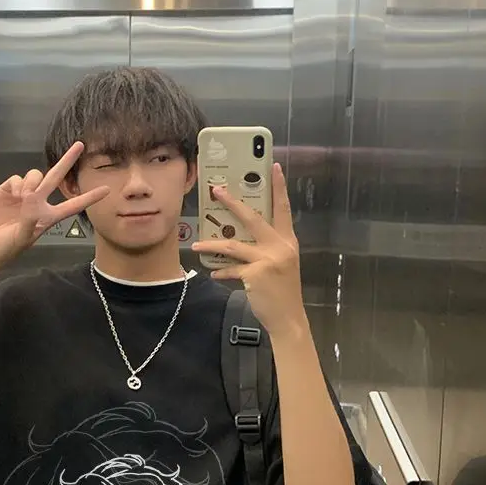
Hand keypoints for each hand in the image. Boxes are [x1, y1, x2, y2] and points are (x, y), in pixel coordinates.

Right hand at [0, 142, 109, 280]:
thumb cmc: (4, 249)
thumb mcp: (21, 238)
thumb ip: (30, 218)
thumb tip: (32, 197)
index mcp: (47, 218)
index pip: (73, 206)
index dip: (89, 198)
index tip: (107, 190)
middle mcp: (38, 204)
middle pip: (56, 179)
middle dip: (67, 161)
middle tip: (80, 144)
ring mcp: (22, 196)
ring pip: (35, 176)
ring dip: (32, 181)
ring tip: (22, 196)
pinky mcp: (6, 191)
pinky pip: (17, 178)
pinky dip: (17, 184)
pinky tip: (12, 194)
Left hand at [192, 163, 307, 339]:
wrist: (288, 318)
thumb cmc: (282, 292)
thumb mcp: (281, 265)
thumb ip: (267, 249)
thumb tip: (240, 240)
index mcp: (288, 241)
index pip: (283, 208)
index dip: (279, 187)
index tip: (274, 166)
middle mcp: (280, 246)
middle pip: (253, 218)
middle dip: (233, 202)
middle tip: (216, 190)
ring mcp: (268, 259)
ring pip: (234, 245)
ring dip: (213, 244)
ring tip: (197, 245)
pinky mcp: (256, 274)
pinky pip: (231, 269)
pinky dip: (221, 271)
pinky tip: (214, 273)